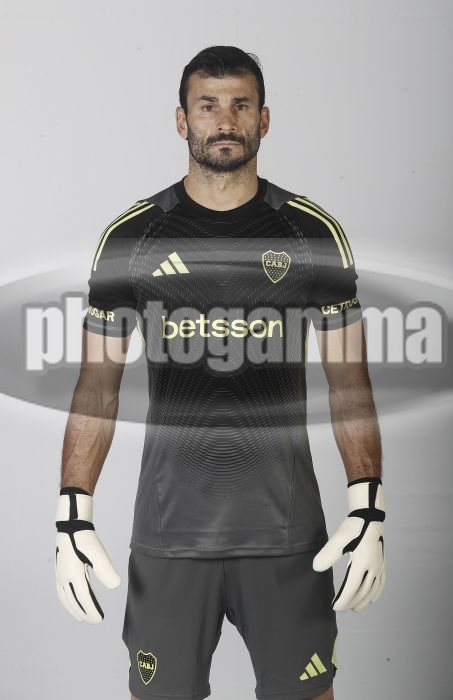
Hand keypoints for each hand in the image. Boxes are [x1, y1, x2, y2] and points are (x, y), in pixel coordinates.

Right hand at [55, 487, 120, 623]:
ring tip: (81, 617)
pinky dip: (66, 601)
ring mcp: (59, 575)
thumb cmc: (85, 538)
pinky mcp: (59, 571)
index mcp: (73, 574)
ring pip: (65, 598)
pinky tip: (71, 600)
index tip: (100, 619)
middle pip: (73, 601)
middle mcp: (64, 577)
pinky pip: (61, 592)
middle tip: (95, 621)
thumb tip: (116, 586)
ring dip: (74, 609)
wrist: (70, 524)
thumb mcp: (98, 553)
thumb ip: (106, 570)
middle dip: (84, 613)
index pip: (84, 599)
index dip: (92, 610)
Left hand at [313, 477, 384, 611]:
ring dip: (363, 601)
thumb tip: (316, 567)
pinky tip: (371, 598)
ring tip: (355, 608)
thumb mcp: (339, 538)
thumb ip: (328, 554)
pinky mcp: (382, 563)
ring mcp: (379, 566)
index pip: (352, 588)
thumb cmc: (354, 526)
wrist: (370, 515)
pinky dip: (376, 593)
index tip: (335, 607)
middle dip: (352, 602)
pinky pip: (381, 583)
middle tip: (341, 609)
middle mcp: (373, 567)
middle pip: (362, 592)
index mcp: (362, 562)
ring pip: (372, 590)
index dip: (343, 600)